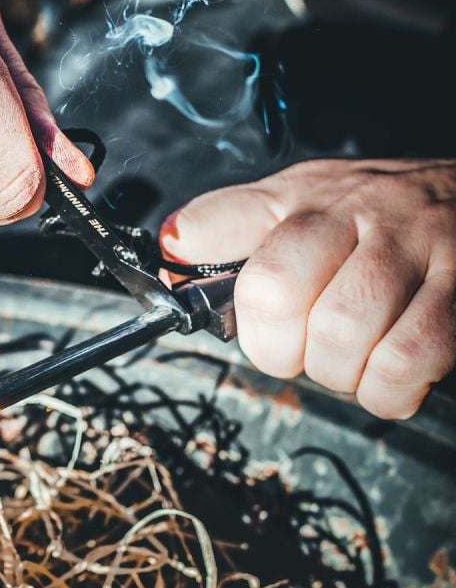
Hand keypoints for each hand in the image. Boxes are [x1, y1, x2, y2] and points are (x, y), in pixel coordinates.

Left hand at [160, 159, 455, 418]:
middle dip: (277, 348)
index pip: (216, 233)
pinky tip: (388, 373)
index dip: (218, 296)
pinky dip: (385, 389)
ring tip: (352, 356)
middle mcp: (355, 213)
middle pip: (273, 294)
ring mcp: (414, 248)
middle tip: (303, 347)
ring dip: (336, 371)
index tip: (252, 322)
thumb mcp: (294, 200)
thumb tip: (172, 252)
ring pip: (338, 334)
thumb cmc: (376, 212)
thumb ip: (228, 225)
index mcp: (299, 198)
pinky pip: (405, 360)